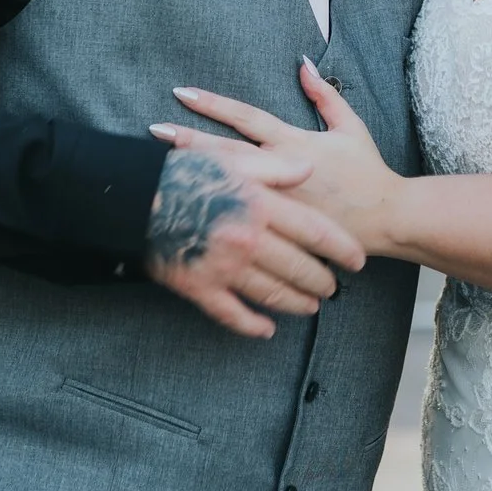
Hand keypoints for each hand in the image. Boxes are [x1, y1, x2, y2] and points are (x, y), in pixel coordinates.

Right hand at [144, 137, 365, 338]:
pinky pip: (234, 315)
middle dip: (322, 281)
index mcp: (260, 206)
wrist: (134, 198)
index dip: (341, 249)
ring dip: (298, 303)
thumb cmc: (185, 173)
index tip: (357, 261)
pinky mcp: (201, 288)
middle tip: (333, 288)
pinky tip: (267, 330)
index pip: (315, 232)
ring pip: (274, 294)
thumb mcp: (234, 161)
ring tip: (311, 306)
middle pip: (300, 268)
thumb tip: (310, 167)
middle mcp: (249, 239)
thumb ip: (276, 166)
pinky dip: (253, 325)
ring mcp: (225, 268)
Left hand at [155, 62, 405, 249]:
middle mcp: (280, 172)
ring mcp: (277, 202)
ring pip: (228, 185)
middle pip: (225, 152)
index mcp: (294, 144)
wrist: (387, 218)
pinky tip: (191, 209)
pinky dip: (217, 210)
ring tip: (160, 165)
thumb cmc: (368, 172)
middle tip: (153, 131)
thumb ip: (325, 95)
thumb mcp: (350, 127)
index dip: (213, 103)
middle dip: (188, 140)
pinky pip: (244, 218)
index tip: (182, 93)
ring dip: (195, 173)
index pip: (246, 117)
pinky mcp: (280, 229)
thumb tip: (303, 64)